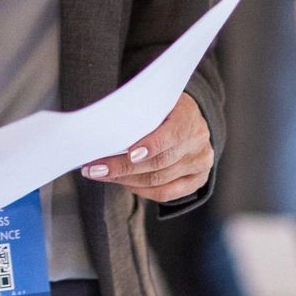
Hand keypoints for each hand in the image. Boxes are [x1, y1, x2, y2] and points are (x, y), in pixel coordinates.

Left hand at [80, 93, 212, 202]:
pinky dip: (142, 191)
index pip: (171, 135)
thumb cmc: (163, 108)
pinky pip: (166, 194)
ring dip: (126, 180)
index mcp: (188, 118)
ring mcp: (200, 163)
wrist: (188, 118)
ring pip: (159, 180)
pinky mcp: (197, 180)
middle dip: (123, 167)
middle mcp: (198, 142)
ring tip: (102, 175)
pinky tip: (124, 184)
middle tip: (95, 168)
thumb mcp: (154, 101)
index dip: (150, 146)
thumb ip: (138, 112)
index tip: (127, 154)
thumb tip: (106, 128)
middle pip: (159, 162)